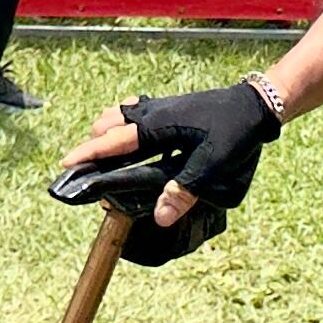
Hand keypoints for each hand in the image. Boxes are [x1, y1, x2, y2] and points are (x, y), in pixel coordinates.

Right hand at [66, 79, 280, 229]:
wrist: (257, 105)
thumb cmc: (235, 134)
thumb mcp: (212, 167)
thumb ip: (184, 192)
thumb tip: (159, 218)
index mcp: (157, 126)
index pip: (113, 141)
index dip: (88, 153)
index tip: (65, 165)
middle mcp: (153, 113)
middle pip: (110, 125)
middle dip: (94, 145)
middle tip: (90, 171)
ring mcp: (161, 108)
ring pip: (121, 116)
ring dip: (109, 133)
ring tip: (106, 157)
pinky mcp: (171, 109)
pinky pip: (136, 112)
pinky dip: (125, 124)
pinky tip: (133, 140)